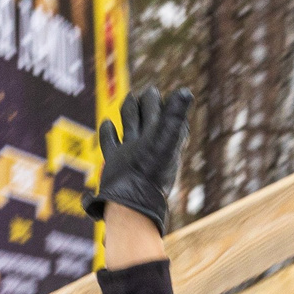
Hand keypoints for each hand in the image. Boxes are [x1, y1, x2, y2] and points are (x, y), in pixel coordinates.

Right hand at [96, 87, 191, 232]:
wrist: (131, 202)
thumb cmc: (150, 173)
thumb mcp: (165, 140)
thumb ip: (174, 115)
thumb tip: (186, 92)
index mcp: (162, 139)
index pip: (165, 115)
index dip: (163, 103)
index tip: (158, 91)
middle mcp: (148, 146)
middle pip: (148, 119)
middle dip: (147, 104)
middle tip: (147, 92)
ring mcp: (131, 153)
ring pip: (129, 126)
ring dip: (129, 112)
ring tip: (129, 99)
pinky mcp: (116, 163)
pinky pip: (111, 143)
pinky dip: (108, 132)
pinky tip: (107, 123)